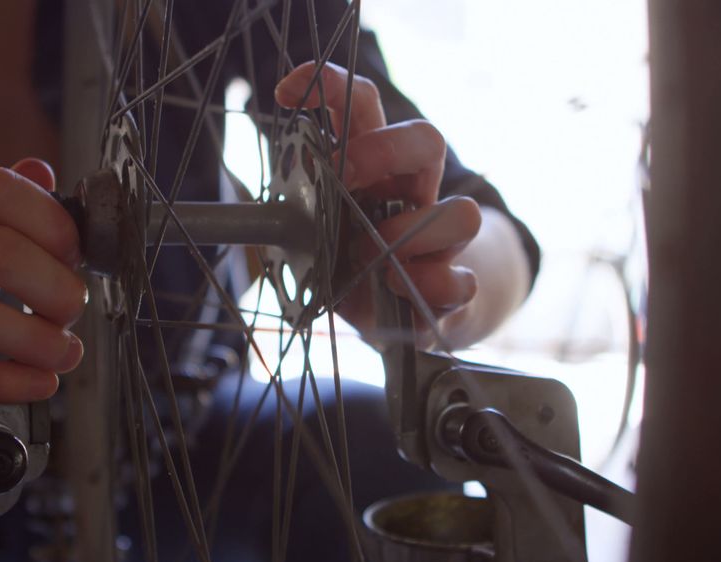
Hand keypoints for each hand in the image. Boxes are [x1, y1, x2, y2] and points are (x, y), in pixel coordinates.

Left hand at [274, 63, 481, 346]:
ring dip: (408, 232)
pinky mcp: (454, 285)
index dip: (328, 85)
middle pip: (426, 138)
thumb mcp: (315, 237)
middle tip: (343, 175)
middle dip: (383, 149)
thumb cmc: (351, 267)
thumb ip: (294, 222)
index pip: (361, 105)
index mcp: (373, 168)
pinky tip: (394, 291)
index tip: (284, 91)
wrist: (403, 317)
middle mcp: (414, 192)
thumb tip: (258, 221)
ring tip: (367, 256)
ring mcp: (441, 238)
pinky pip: (460, 280)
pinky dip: (426, 285)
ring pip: (462, 213)